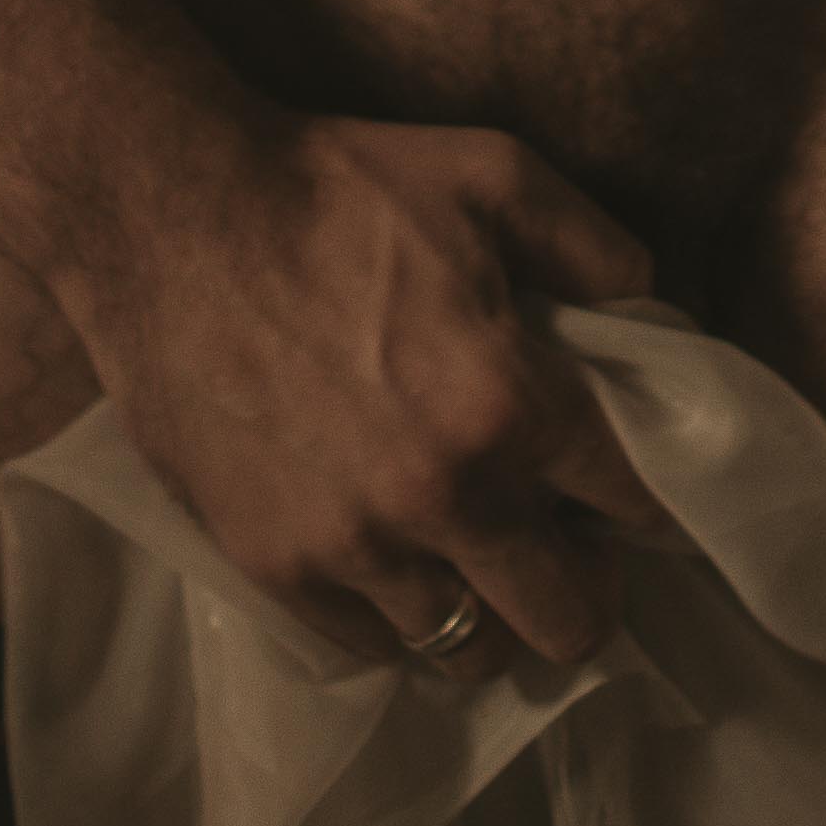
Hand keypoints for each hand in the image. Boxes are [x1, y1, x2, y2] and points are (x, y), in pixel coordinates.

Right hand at [62, 97, 678, 674]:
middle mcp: (441, 498)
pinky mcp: (274, 567)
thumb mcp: (496, 174)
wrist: (168, 214)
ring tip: (477, 556)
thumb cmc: (338, 186)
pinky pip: (372, 645)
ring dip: (489, 609)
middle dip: (588, 586)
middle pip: (569, 619)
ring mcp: (352, 546)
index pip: (637, 505)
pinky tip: (397, 554)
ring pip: (470, 650)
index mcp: (508, 404)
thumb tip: (656, 318)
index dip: (655, 504)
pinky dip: (399, 615)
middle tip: (567, 541)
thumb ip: (599, 249)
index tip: (642, 500)